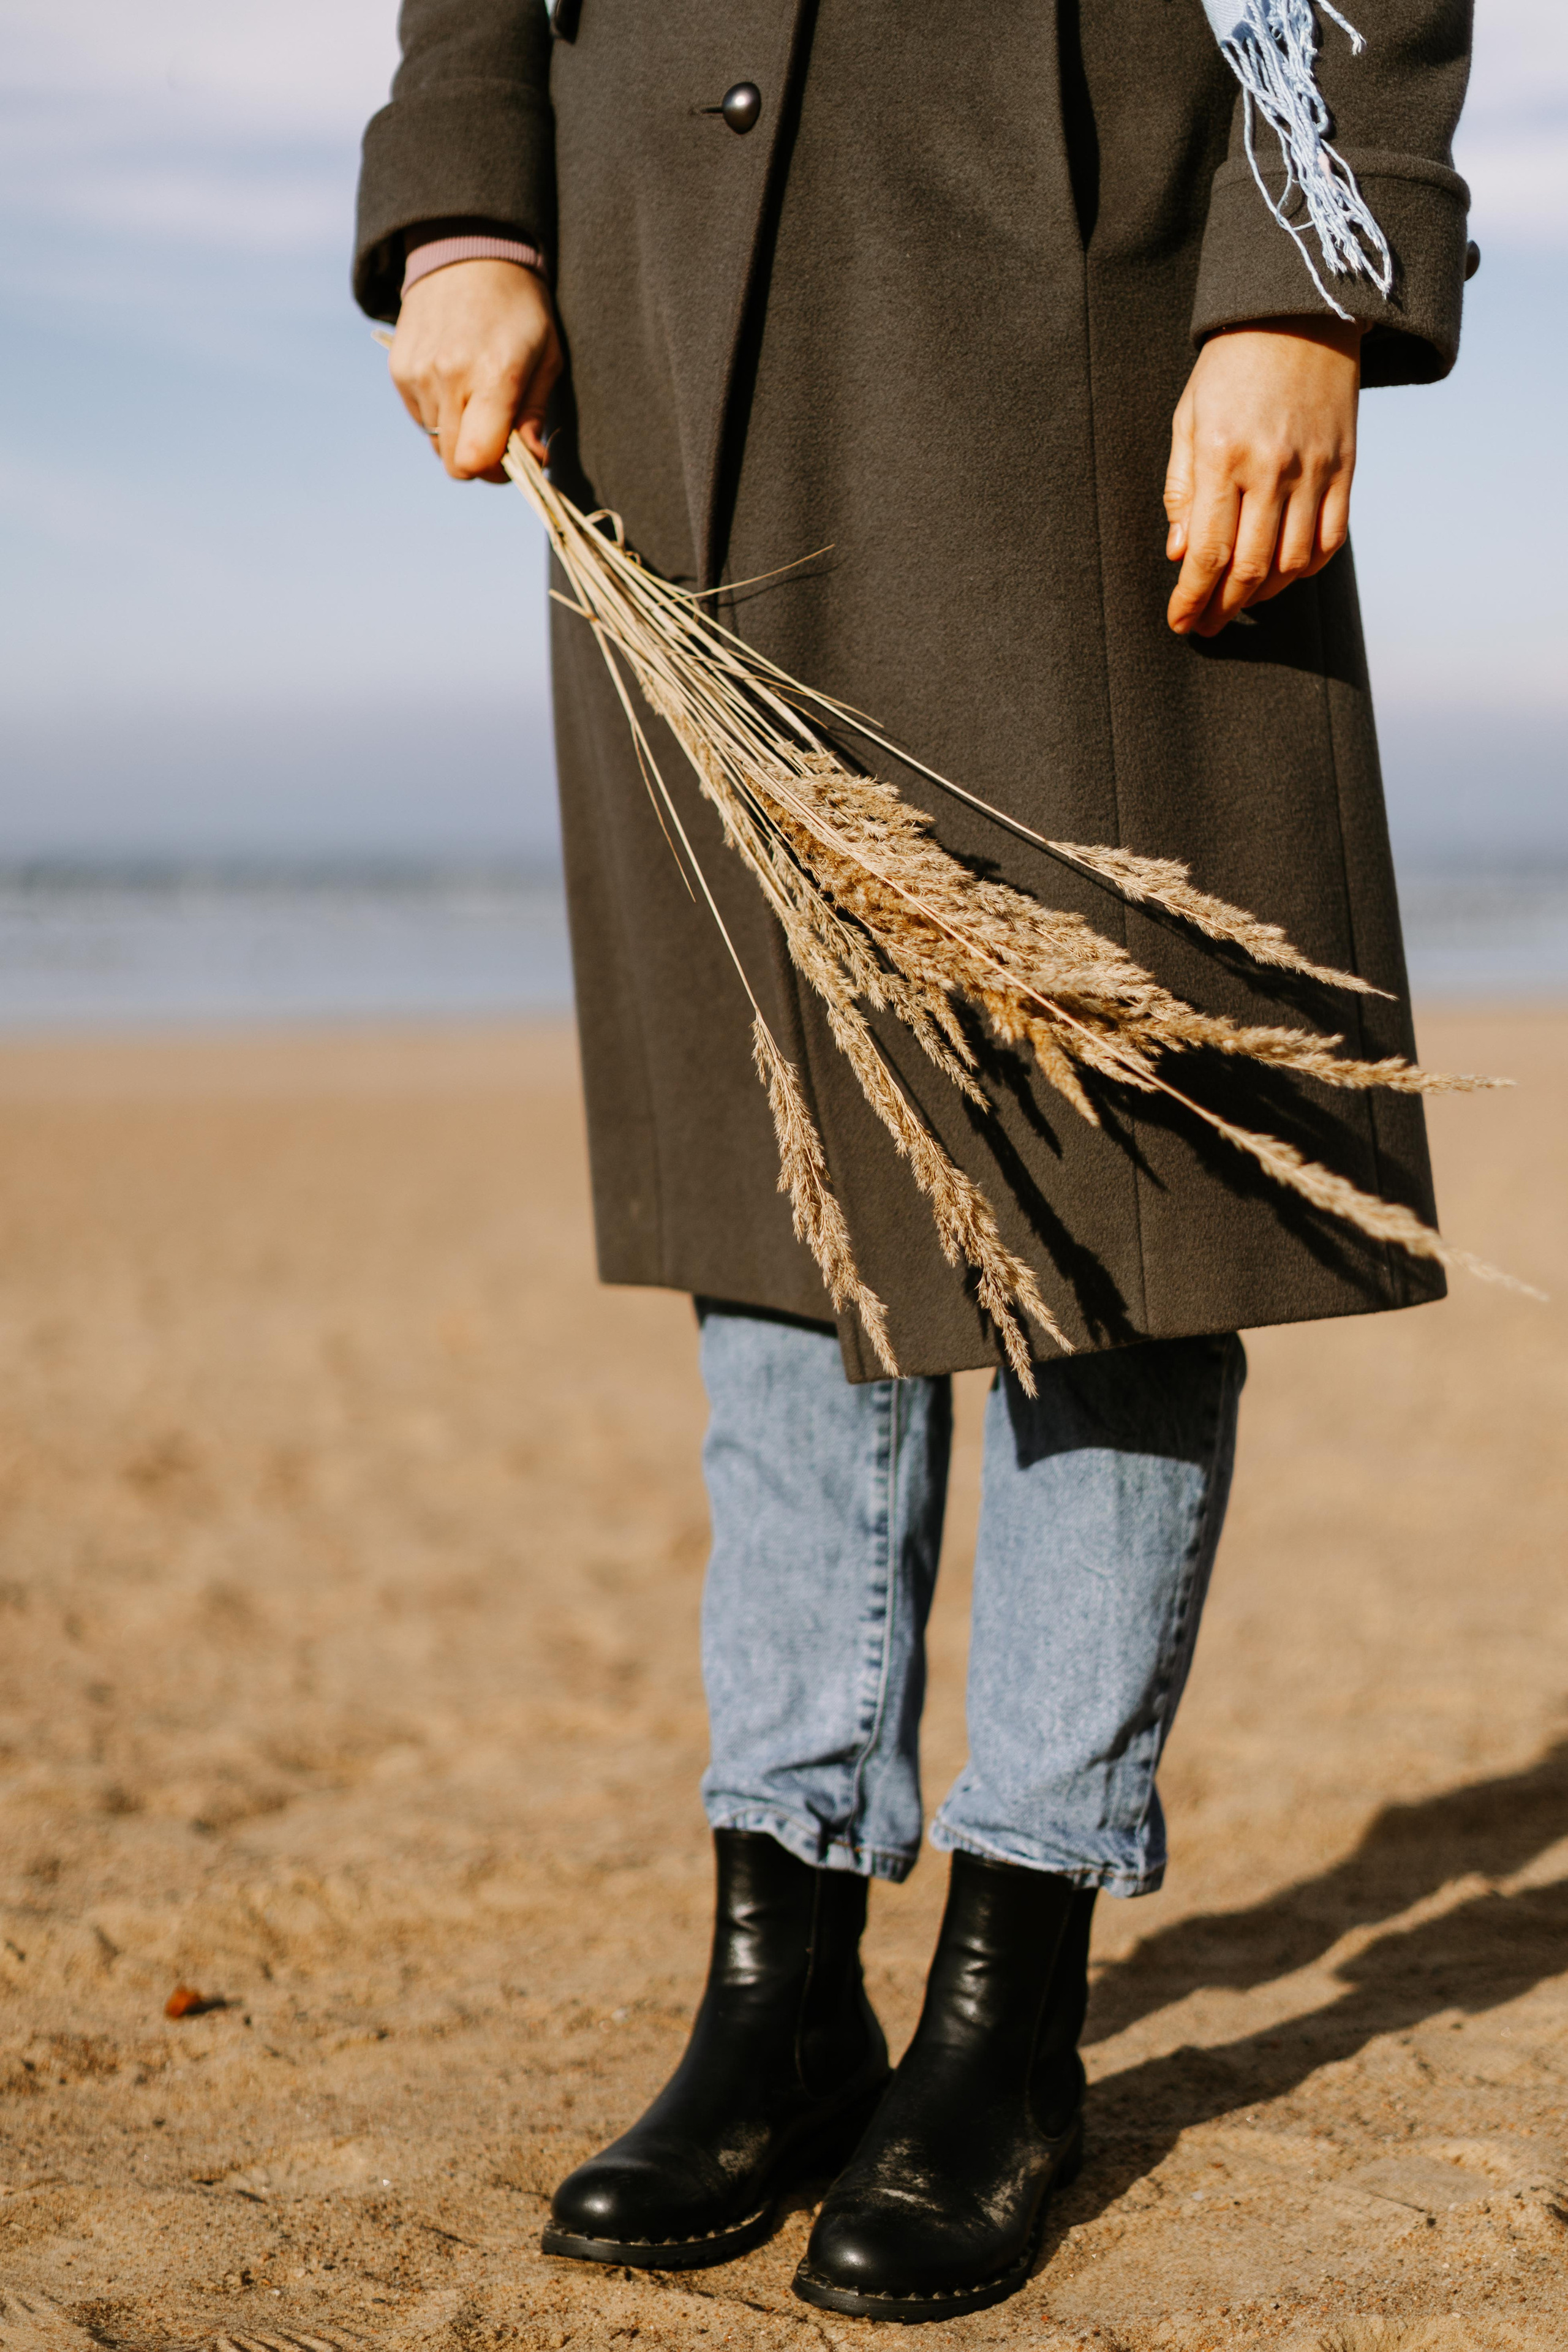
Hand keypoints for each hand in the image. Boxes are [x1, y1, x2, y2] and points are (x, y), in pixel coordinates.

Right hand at [388, 259, 562, 481]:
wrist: (466, 251)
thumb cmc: (518, 307)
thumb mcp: (546, 355)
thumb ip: (536, 413)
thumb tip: (534, 461)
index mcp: (493, 376)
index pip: (476, 459)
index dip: (496, 473)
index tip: (512, 459)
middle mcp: (448, 378)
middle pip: (455, 463)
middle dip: (480, 461)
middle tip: (499, 436)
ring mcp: (418, 374)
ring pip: (438, 443)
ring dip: (460, 435)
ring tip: (476, 395)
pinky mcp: (398, 370)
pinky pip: (421, 419)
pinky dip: (439, 414)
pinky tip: (455, 381)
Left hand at [1164, 316, 1363, 637]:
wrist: (1300, 311)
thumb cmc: (1231, 365)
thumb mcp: (1188, 419)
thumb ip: (1182, 490)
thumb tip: (1181, 555)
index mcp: (1223, 457)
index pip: (1207, 553)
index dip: (1192, 599)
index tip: (1180, 622)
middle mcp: (1272, 470)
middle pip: (1248, 569)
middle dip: (1222, 609)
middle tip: (1206, 626)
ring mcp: (1315, 469)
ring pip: (1292, 562)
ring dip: (1263, 596)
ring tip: (1239, 603)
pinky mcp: (1346, 465)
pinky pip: (1331, 538)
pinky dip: (1306, 567)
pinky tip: (1283, 573)